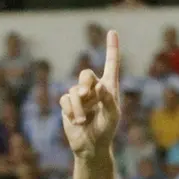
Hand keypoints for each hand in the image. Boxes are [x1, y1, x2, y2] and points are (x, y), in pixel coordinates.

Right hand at [60, 30, 120, 158]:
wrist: (91, 146)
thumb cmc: (106, 131)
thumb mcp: (113, 117)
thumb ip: (109, 101)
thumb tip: (99, 86)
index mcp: (110, 88)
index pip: (111, 65)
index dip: (112, 48)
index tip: (112, 32)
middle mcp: (94, 89)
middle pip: (86, 74)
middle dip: (85, 84)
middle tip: (87, 96)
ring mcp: (79, 96)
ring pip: (74, 91)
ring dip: (79, 106)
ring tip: (84, 120)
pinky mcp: (67, 105)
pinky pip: (64, 100)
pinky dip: (71, 111)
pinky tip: (78, 121)